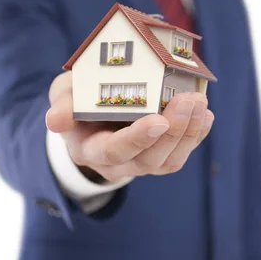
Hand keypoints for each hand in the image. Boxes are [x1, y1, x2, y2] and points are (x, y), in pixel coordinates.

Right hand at [45, 72, 214, 181]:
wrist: (92, 116)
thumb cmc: (78, 100)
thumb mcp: (64, 95)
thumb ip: (63, 104)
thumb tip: (55, 120)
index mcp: (89, 149)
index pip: (113, 151)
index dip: (137, 139)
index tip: (159, 120)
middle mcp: (116, 164)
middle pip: (148, 160)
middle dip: (173, 131)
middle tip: (189, 100)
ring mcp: (141, 163)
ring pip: (168, 161)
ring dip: (189, 133)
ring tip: (200, 103)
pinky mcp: (160, 157)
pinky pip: (180, 154)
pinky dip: (196, 135)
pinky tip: (205, 115)